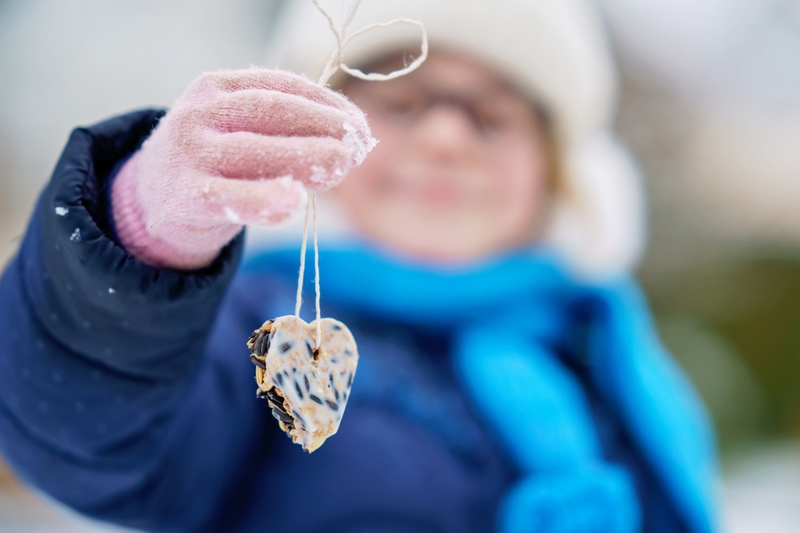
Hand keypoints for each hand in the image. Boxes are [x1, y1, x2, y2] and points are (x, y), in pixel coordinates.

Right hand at [111, 68, 372, 269]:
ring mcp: (191, 153)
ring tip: (341, 165)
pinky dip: (264, 199)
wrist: (153, 201)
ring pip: (255, 151)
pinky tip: (294, 202)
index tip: (359, 123)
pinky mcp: (187, 196)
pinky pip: (231, 197)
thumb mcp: (241, 132)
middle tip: (359, 147)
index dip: (327, 103)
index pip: (280, 86)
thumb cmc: (217, 164)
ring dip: (305, 157)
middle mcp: (200, 113)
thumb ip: (285, 132)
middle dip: (324, 127)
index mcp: (216, 87)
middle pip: (271, 113)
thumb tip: (353, 142)